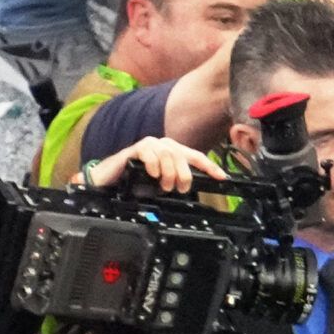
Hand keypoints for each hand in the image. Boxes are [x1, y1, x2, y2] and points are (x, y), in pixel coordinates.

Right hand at [80, 137, 226, 193]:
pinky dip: (154, 164)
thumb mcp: (162, 185)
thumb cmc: (136, 182)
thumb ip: (176, 183)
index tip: (221, 177)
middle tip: (180, 188)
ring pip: (168, 154)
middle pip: (182, 155)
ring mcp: (149, 145)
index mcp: (172, 154)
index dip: (209, 166)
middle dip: (184, 174)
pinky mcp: (135, 148)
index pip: (195, 157)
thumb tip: (191, 188)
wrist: (111, 181)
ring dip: (169, 173)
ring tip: (164, 186)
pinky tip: (152, 174)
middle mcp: (163, 146)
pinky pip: (149, 152)